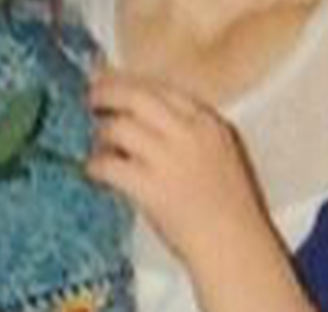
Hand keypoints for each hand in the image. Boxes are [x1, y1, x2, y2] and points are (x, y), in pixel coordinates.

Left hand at [88, 71, 313, 311]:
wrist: (235, 246)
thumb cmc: (229, 206)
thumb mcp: (220, 153)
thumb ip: (189, 131)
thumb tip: (142, 118)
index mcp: (208, 123)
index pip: (163, 89)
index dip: (132, 83)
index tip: (112, 81)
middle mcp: (189, 134)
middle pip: (137, 97)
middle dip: (109, 92)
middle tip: (91, 96)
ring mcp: (169, 160)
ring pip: (120, 128)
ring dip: (102, 134)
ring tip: (98, 144)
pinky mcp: (151, 189)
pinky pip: (110, 166)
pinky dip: (96, 166)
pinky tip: (93, 171)